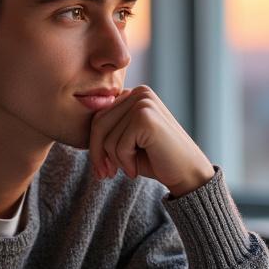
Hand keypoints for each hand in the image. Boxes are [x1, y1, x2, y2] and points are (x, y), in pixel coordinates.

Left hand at [88, 85, 214, 196]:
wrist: (188, 175)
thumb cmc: (157, 159)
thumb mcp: (127, 142)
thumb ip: (108, 130)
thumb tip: (80, 132)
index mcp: (135, 95)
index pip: (99, 116)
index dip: (95, 144)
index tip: (102, 167)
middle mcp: (140, 93)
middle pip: (98, 124)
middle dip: (98, 153)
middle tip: (105, 174)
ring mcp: (144, 103)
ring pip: (107, 137)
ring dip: (115, 160)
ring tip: (130, 169)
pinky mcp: (146, 118)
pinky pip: (118, 145)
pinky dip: (125, 162)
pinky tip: (137, 168)